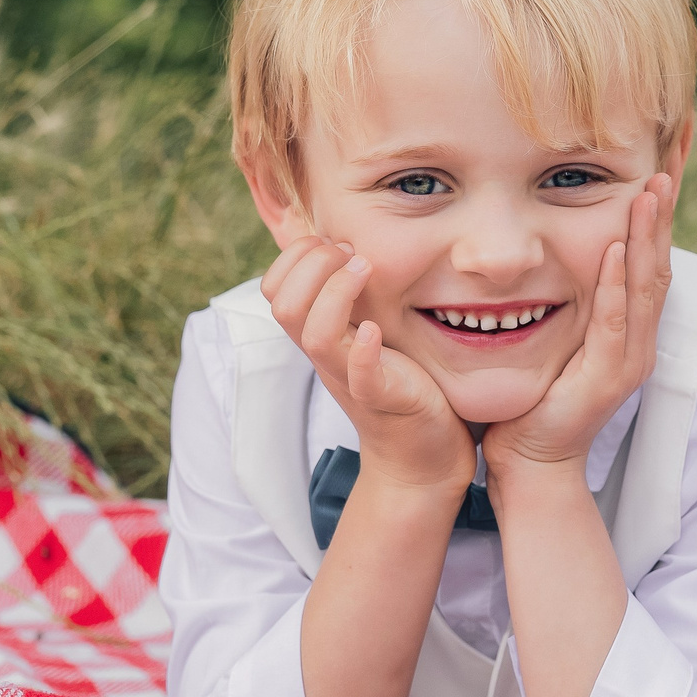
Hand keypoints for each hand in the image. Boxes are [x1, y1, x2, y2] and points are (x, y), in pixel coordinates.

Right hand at [262, 236, 473, 495]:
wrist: (421, 454)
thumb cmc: (400, 382)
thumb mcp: (368, 330)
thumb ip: (353, 297)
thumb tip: (347, 242)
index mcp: (320, 335)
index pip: (274, 289)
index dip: (295, 256)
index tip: (337, 242)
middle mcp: (327, 355)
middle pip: (282, 306)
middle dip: (311, 265)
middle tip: (352, 253)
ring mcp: (351, 378)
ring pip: (313, 335)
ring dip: (335, 294)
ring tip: (365, 270)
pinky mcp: (384, 399)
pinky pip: (361, 375)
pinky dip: (364, 350)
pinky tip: (376, 330)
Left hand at [482, 173, 674, 481]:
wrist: (532, 464)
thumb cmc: (536, 399)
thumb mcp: (559, 338)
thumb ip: (570, 302)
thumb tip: (560, 255)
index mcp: (630, 330)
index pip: (650, 265)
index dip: (656, 222)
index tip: (657, 176)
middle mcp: (638, 341)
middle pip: (659, 267)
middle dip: (662, 218)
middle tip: (664, 171)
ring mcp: (628, 360)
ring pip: (645, 287)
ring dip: (648, 238)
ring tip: (650, 194)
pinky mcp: (608, 378)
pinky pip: (613, 321)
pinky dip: (616, 283)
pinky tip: (615, 249)